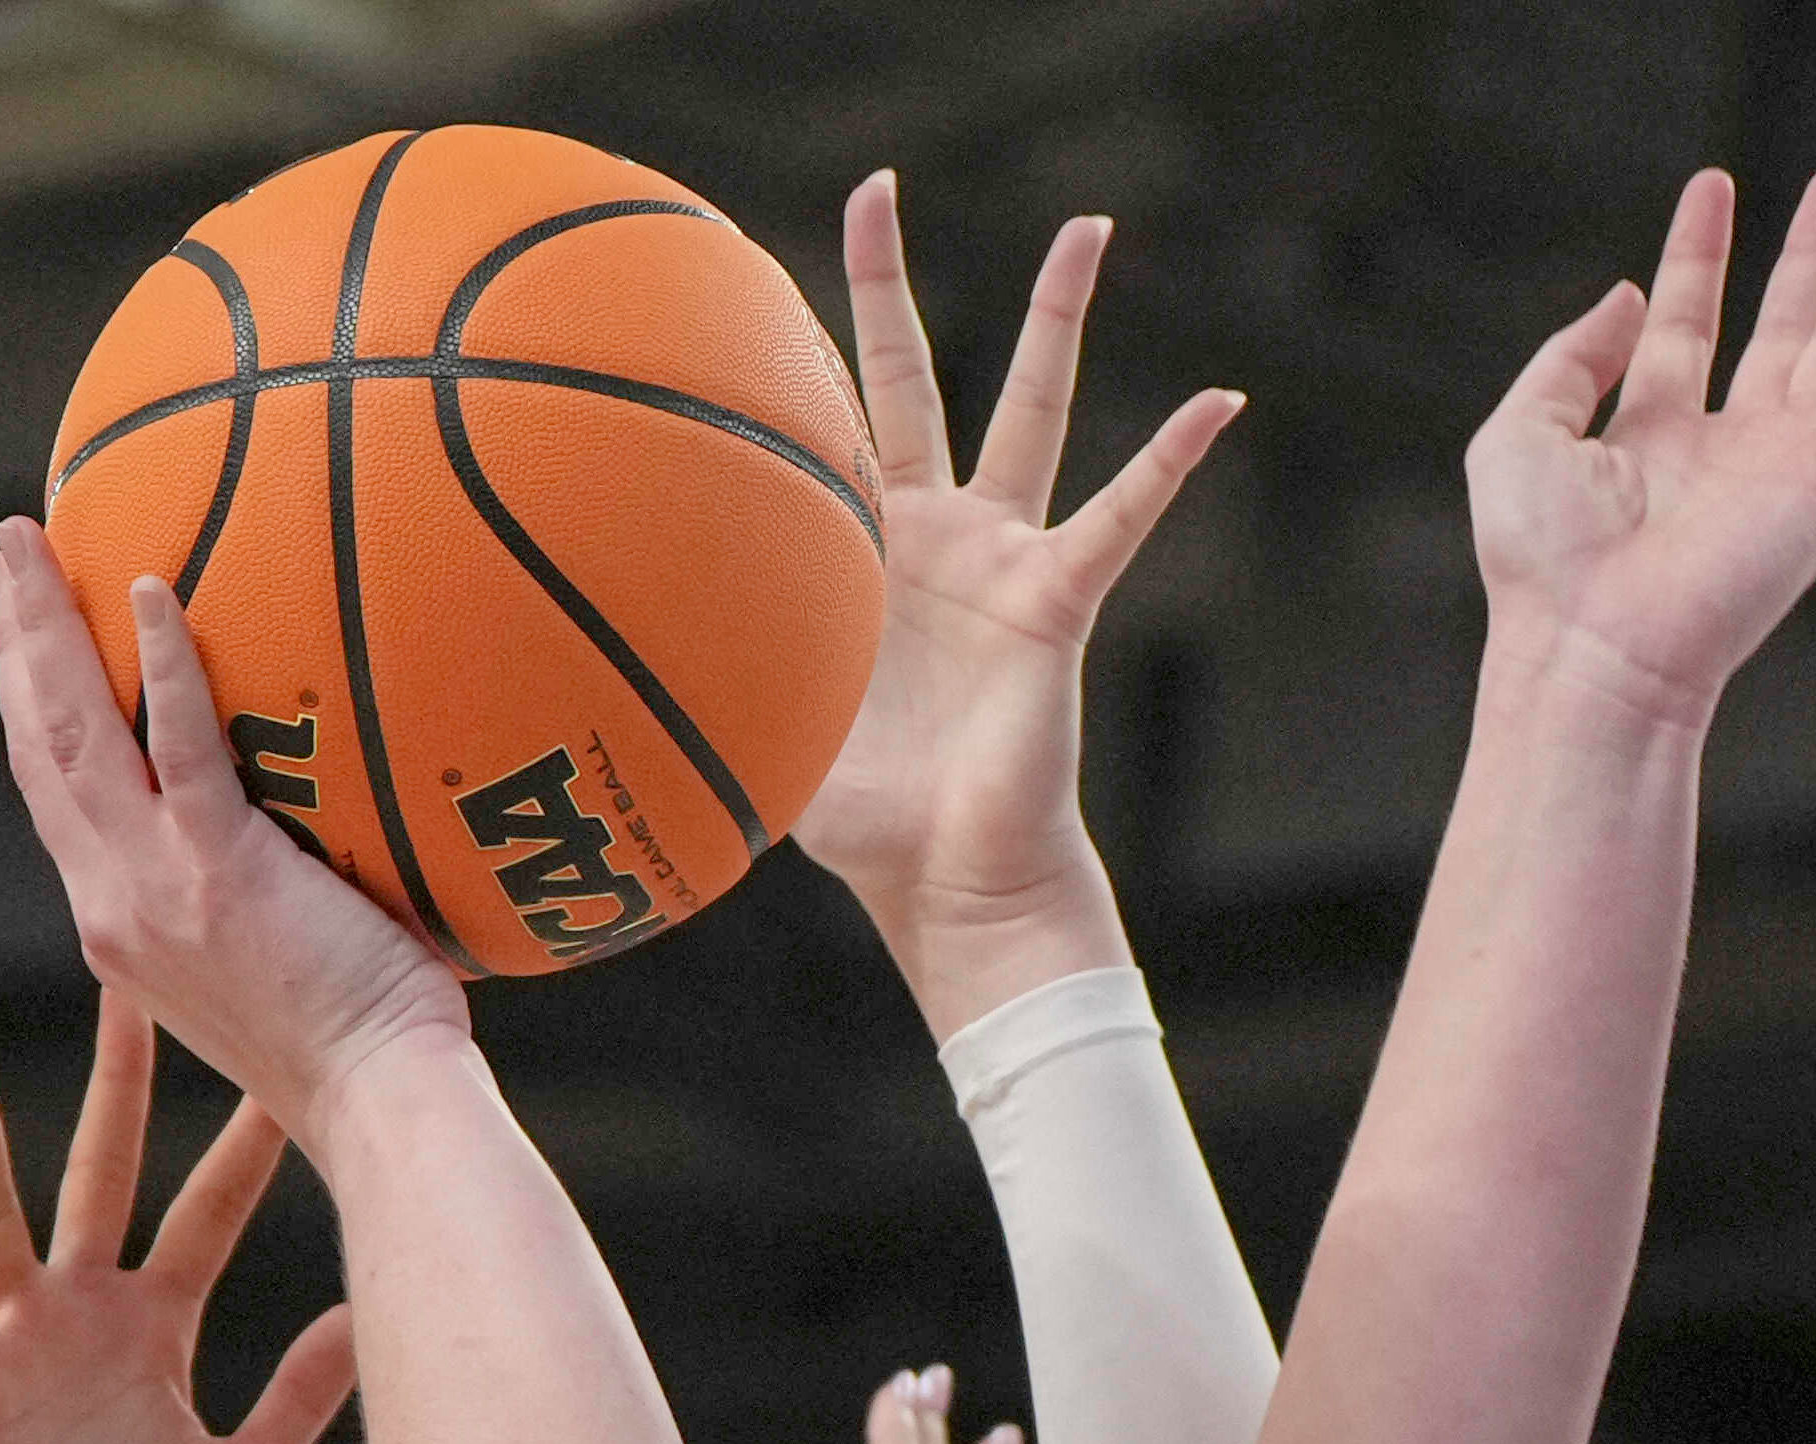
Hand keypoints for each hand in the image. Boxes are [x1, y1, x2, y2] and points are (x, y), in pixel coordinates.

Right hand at [0, 519, 469, 1129]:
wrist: (380, 1107)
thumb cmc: (363, 1049)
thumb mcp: (271, 969)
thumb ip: (250, 896)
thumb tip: (302, 828)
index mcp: (118, 924)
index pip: (53, 794)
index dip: (25, 707)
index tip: (15, 635)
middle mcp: (114, 902)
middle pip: (38, 744)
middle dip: (13, 640)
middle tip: (2, 554)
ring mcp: (157, 886)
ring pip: (74, 730)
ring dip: (45, 624)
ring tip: (30, 539)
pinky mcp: (220, 871)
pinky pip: (180, 742)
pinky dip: (162, 661)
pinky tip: (150, 585)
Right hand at [0, 994, 358, 1443]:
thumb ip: (301, 1400)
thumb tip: (370, 1320)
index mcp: (158, 1328)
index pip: (210, 1214)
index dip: (245, 1144)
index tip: (286, 1065)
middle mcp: (86, 1313)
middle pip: (105, 1173)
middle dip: (119, 1084)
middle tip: (130, 985)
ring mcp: (18, 1340)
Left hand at [789, 173, 1244, 1029]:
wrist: (944, 884)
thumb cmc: (859, 823)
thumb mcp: (763, 721)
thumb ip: (704, 669)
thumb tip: (596, 643)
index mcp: (861, 553)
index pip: (819, 428)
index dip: (791, 358)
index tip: (736, 289)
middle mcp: (936, 534)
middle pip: (914, 375)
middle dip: (890, 285)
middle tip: (880, 188)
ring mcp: (1001, 557)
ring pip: (1032, 407)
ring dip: (1058, 315)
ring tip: (1089, 226)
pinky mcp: (1057, 599)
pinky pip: (1123, 516)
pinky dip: (1171, 458)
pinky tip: (1219, 398)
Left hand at [1467, 168, 1815, 738]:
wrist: (1598, 648)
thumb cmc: (1545, 567)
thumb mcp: (1522, 433)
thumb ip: (1571, 357)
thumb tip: (1628, 295)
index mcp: (1655, 432)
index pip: (1689, 318)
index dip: (1699, 251)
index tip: (1713, 185)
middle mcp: (1732, 443)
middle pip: (1786, 321)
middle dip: (1815, 249)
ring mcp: (1792, 459)